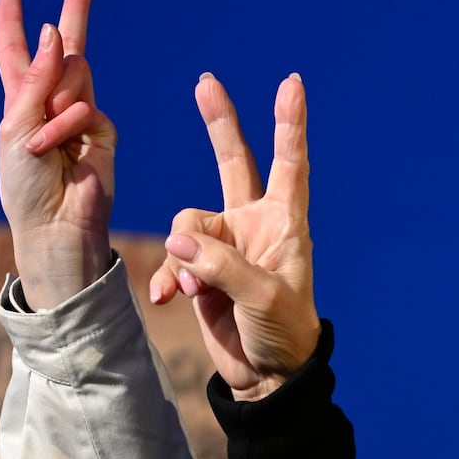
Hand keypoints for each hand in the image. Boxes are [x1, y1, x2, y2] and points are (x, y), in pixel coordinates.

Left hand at [0, 0, 115, 309]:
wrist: (54, 229)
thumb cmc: (24, 187)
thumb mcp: (14, 126)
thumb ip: (36, 79)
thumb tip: (57, 32)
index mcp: (22, 102)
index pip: (19, 56)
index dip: (15, 27)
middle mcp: (53, 103)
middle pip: (67, 45)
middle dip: (78, 5)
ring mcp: (82, 116)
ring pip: (75, 75)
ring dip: (53, 106)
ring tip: (41, 145)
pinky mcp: (104, 135)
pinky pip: (87, 108)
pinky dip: (67, 125)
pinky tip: (57, 149)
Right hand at [149, 74, 319, 400]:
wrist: (267, 376)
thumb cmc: (284, 333)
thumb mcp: (262, 298)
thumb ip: (221, 265)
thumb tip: (178, 241)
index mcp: (283, 224)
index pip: (288, 164)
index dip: (289, 124)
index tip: (291, 84)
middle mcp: (253, 225)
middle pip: (231, 162)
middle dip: (218, 123)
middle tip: (206, 81)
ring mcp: (224, 246)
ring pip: (185, 223)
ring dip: (184, 256)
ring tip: (199, 292)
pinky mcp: (201, 270)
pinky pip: (172, 258)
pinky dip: (168, 276)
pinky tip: (167, 299)